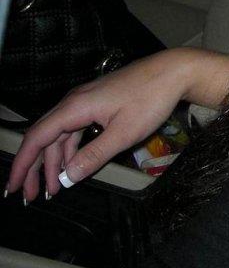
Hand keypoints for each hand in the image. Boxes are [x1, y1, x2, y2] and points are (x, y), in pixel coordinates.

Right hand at [4, 48, 195, 201]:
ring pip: (61, 135)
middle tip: (31, 195)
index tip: (13, 186)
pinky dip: (71, 149)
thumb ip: (94, 155)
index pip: (37, 138)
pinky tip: (72, 165)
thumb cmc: (152, 98)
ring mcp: (86, 102)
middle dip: (35, 168)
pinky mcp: (98, 104)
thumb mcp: (124, 133)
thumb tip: (68, 176)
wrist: (174, 71)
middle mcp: (75, 102)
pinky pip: (76, 129)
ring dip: (55, 161)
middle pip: (44, 138)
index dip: (22, 164)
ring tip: (53, 188)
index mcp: (75, 107)